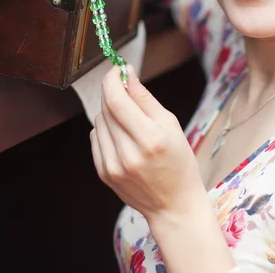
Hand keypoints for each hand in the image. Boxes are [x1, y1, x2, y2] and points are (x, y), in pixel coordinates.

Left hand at [90, 65, 205, 222]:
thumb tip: (126, 73)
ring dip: (110, 112)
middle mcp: (128, 154)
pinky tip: (123, 137)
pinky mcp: (103, 173)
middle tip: (125, 88)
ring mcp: (112, 166)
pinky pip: (96, 137)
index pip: (117, 100)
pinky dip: (106, 130)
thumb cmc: (178, 161)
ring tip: (130, 121)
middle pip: (106, 108)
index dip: (112, 80)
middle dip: (113, 91)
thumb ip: (144, 98)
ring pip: (99, 121)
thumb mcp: (170, 124)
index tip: (117, 69)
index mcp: (150, 139)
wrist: (174, 204)